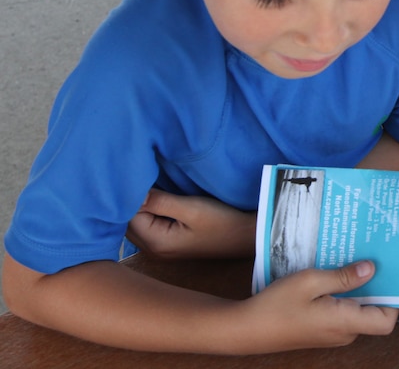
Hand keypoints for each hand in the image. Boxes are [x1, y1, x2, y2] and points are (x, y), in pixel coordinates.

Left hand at [126, 189, 255, 259]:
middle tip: (138, 176)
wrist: (247, 236)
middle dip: (129, 200)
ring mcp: (160, 247)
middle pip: (126, 221)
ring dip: (139, 205)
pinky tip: (155, 198)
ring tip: (146, 184)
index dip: (128, 194)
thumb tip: (129, 192)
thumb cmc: (222, 221)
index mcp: (155, 241)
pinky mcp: (168, 242)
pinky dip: (148, 211)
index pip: (125, 214)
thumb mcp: (192, 208)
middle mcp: (151, 249)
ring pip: (136, 222)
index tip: (135, 174)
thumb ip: (159, 201)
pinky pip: (148, 224)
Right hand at [241, 261, 398, 350]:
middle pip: (374, 313)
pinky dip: (346, 295)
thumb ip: (343, 277)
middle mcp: (343, 332)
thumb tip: (372, 270)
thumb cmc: (276, 305)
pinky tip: (338, 274)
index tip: (394, 273)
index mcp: (344, 322)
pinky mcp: (322, 330)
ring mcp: (332, 333)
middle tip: (378, 258)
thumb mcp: (310, 281)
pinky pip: (344, 312)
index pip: (386, 320)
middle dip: (379, 287)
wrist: (246, 329)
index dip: (395, 299)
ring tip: (358, 261)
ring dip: (361, 289)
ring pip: (358, 311)